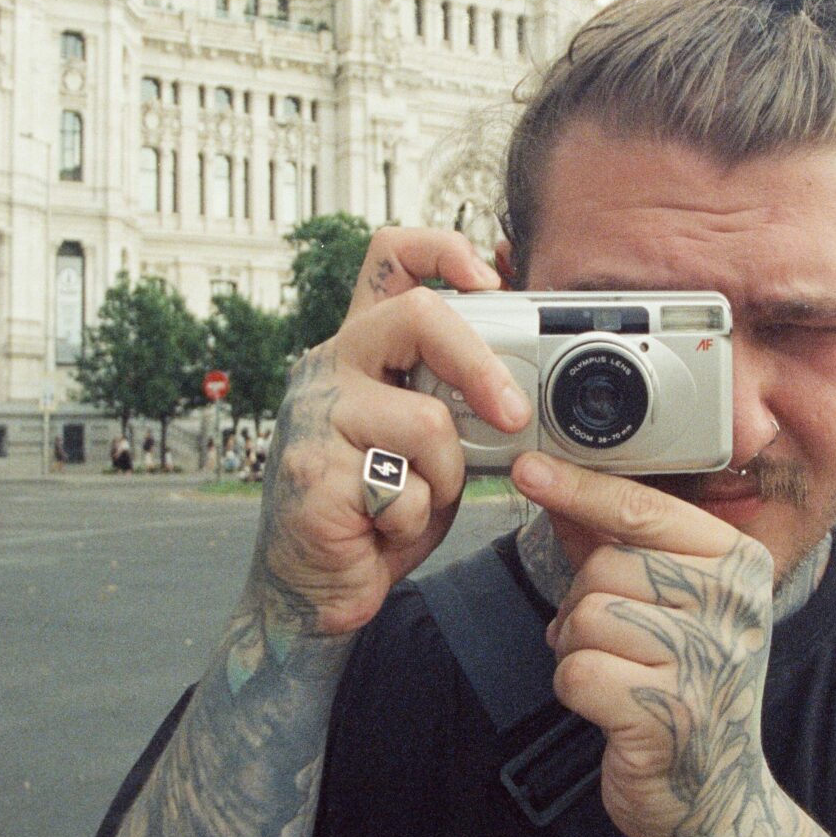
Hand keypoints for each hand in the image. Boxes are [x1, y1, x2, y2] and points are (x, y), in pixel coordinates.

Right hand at [253, 229, 529, 636]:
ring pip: (426, 420)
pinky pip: (401, 488)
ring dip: (444, 476)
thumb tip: (523, 384)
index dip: (444, 249)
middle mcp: (328, 367)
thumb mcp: (427, 444)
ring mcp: (314, 417)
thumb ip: (455, 403)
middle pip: (418, 316)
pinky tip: (379, 530)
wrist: (313, 587)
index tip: (491, 281)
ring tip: (414, 500)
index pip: (390, 258)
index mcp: (360, 350)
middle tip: (513, 415)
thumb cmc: (376, 511)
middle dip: (482, 365)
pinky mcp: (312, 473)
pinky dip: (410, 521)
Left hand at [513, 454, 790, 836]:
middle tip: (609, 639)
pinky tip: (606, 705)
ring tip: (614, 672)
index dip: (580, 487)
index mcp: (741, 564)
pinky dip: (574, 688)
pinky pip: (578, 671)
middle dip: (585, 600)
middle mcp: (733, 606)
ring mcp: (706, 663)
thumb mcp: (669, 604)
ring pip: (589, 614)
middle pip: (609, 564)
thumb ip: (615, 541)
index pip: (646, 509)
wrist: (716, 798)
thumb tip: (552, 480)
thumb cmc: (683, 688)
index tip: (528, 468)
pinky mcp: (666, 716)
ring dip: (578, 646)